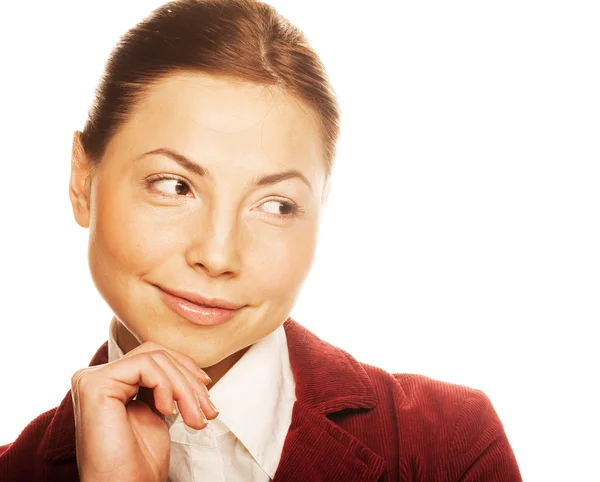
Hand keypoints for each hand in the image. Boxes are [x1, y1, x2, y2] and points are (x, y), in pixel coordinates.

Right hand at [71, 342, 218, 481]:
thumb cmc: (138, 462)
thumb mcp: (158, 411)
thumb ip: (164, 386)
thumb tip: (193, 370)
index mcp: (111, 382)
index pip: (154, 355)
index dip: (185, 369)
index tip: (206, 393)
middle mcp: (96, 376)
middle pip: (156, 353)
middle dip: (189, 379)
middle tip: (207, 411)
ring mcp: (92, 378)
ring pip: (155, 358)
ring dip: (184, 388)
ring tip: (194, 418)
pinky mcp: (94, 384)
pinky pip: (145, 365)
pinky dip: (166, 385)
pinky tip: (167, 411)